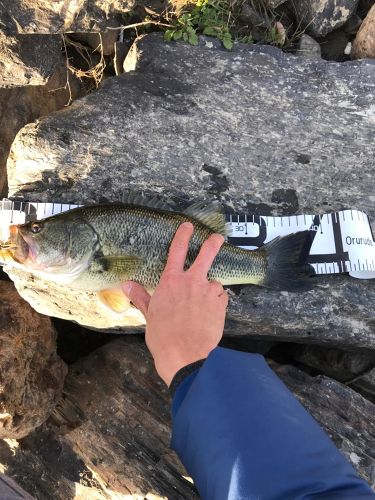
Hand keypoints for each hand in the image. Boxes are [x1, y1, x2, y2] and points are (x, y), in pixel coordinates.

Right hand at [122, 222, 227, 385]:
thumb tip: (126, 284)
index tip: (188, 226)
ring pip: (214, 283)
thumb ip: (141, 296)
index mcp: (171, 281)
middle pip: (206, 254)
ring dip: (211, 290)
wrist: (185, 354)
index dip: (183, 235)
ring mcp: (208, 292)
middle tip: (217, 237)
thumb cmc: (163, 335)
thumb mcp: (149, 314)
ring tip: (205, 307)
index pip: (177, 251)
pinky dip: (218, 304)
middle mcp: (192, 282)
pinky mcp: (221, 305)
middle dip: (213, 243)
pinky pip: (221, 299)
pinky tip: (211, 315)